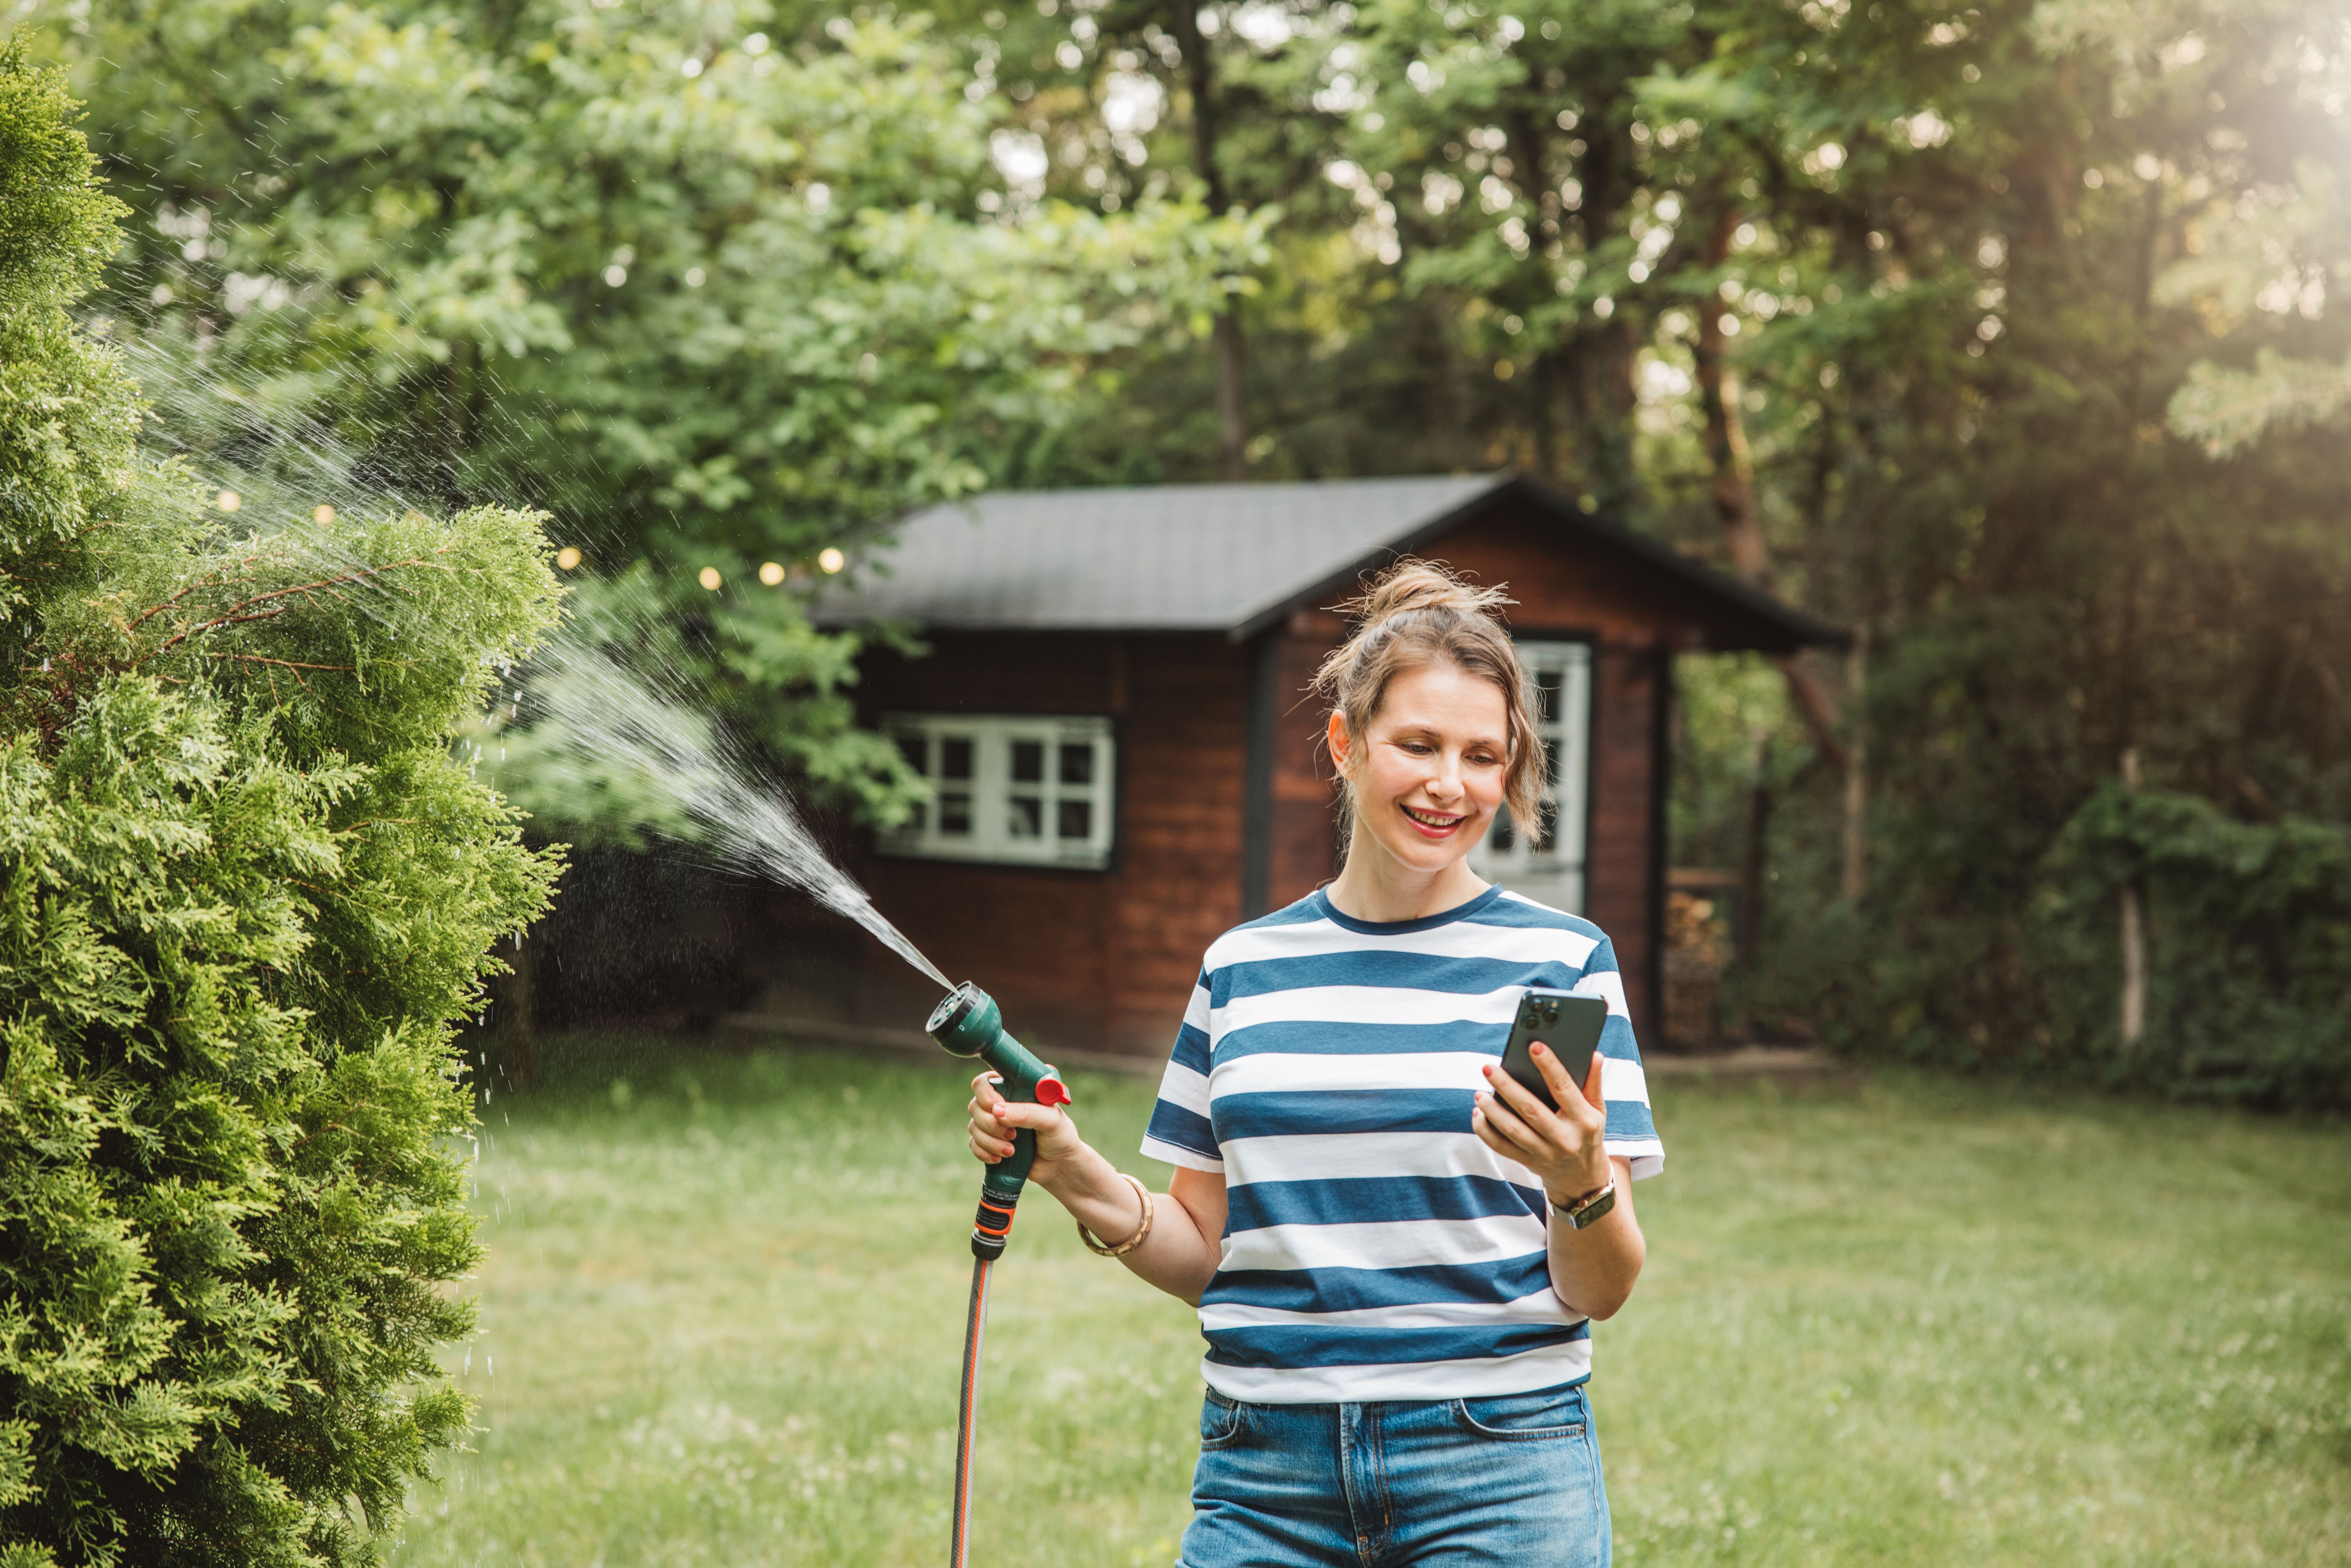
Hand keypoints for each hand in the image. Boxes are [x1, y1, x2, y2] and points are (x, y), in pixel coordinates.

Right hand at [967, 1071, 1087, 1183]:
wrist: (1060, 1165)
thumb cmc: (1060, 1137)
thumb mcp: (1051, 1121)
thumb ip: (1027, 1113)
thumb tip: (997, 1111)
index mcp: (1016, 1091)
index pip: (986, 1082)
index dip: (986, 1095)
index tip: (999, 1108)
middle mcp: (1002, 1105)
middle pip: (975, 1106)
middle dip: (991, 1124)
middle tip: (1012, 1135)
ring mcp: (994, 1125)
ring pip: (973, 1127)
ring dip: (990, 1141)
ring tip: (1011, 1151)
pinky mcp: (990, 1144)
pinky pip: (973, 1145)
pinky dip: (984, 1153)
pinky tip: (1000, 1158)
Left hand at [1473, 1043, 1609, 1207]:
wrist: (1583, 1178)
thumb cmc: (1587, 1133)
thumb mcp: (1597, 1110)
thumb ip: (1593, 1082)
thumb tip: (1594, 1054)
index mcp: (1584, 1121)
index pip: (1564, 1088)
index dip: (1550, 1066)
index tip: (1534, 1046)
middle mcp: (1564, 1138)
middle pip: (1531, 1110)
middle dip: (1507, 1087)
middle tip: (1488, 1068)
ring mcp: (1545, 1153)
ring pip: (1513, 1130)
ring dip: (1492, 1111)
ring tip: (1479, 1093)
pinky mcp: (1528, 1162)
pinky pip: (1501, 1147)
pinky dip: (1486, 1131)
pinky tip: (1477, 1114)